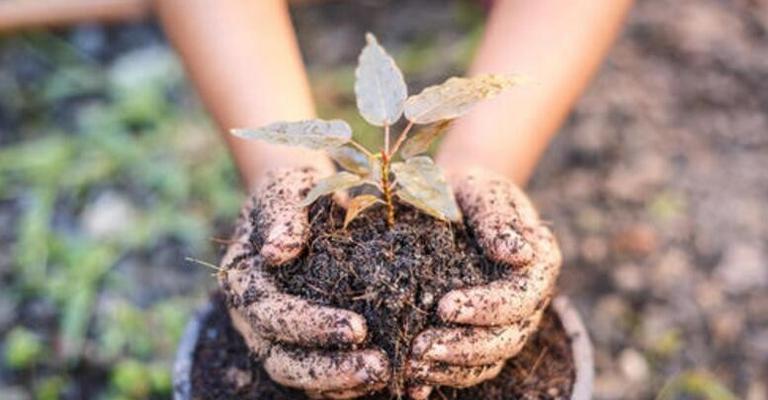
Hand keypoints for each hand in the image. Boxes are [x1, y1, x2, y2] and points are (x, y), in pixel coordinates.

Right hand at [220, 167, 390, 398]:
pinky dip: (343, 383)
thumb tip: (277, 252)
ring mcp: (272, 334)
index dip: (310, 326)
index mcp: (242, 278)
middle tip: (378, 368)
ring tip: (385, 376)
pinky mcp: (298, 343)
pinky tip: (381, 379)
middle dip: (328, 369)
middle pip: (280, 358)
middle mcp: (251, 315)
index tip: (358, 328)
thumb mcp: (288, 189)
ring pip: (297, 374)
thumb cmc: (297, 190)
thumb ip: (282, 216)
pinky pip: (315, 376)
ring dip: (339, 382)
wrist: (302, 199)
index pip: (271, 313)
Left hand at [406, 168, 561, 397]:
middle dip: (464, 347)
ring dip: (452, 367)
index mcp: (539, 262)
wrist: (456, 202)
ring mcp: (508, 322)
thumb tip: (517, 253)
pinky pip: (470, 366)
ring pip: (489, 359)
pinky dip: (443, 376)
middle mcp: (530, 299)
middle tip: (420, 348)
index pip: (520, 297)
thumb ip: (498, 219)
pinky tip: (413, 383)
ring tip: (413, 366)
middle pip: (506, 338)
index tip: (444, 307)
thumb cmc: (470, 192)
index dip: (486, 308)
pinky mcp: (482, 335)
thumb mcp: (483, 191)